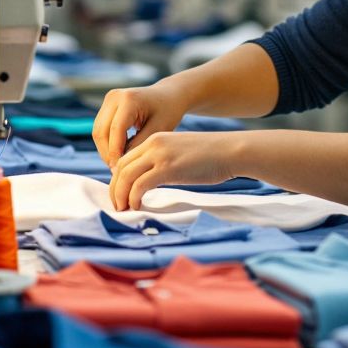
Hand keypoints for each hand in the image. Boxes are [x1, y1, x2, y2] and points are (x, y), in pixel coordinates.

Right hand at [92, 81, 189, 167]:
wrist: (170, 95)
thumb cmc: (168, 111)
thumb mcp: (158, 130)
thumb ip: (139, 145)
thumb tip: (121, 163)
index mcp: (129, 99)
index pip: (115, 130)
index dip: (115, 152)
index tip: (120, 170)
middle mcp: (114, 97)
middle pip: (100, 131)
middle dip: (107, 153)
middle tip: (118, 171)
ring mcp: (109, 100)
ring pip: (98, 131)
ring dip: (106, 150)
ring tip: (119, 164)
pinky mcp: (107, 106)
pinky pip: (101, 128)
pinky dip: (108, 143)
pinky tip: (119, 154)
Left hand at [110, 131, 240, 210]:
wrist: (231, 150)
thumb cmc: (212, 156)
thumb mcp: (181, 153)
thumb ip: (164, 162)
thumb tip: (153, 181)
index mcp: (156, 139)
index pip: (127, 159)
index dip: (119, 178)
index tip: (121, 193)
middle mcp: (154, 144)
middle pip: (122, 167)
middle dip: (116, 188)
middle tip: (117, 205)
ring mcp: (160, 155)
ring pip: (126, 176)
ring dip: (121, 195)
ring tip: (124, 209)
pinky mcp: (167, 168)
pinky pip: (140, 185)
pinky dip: (133, 198)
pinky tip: (137, 206)